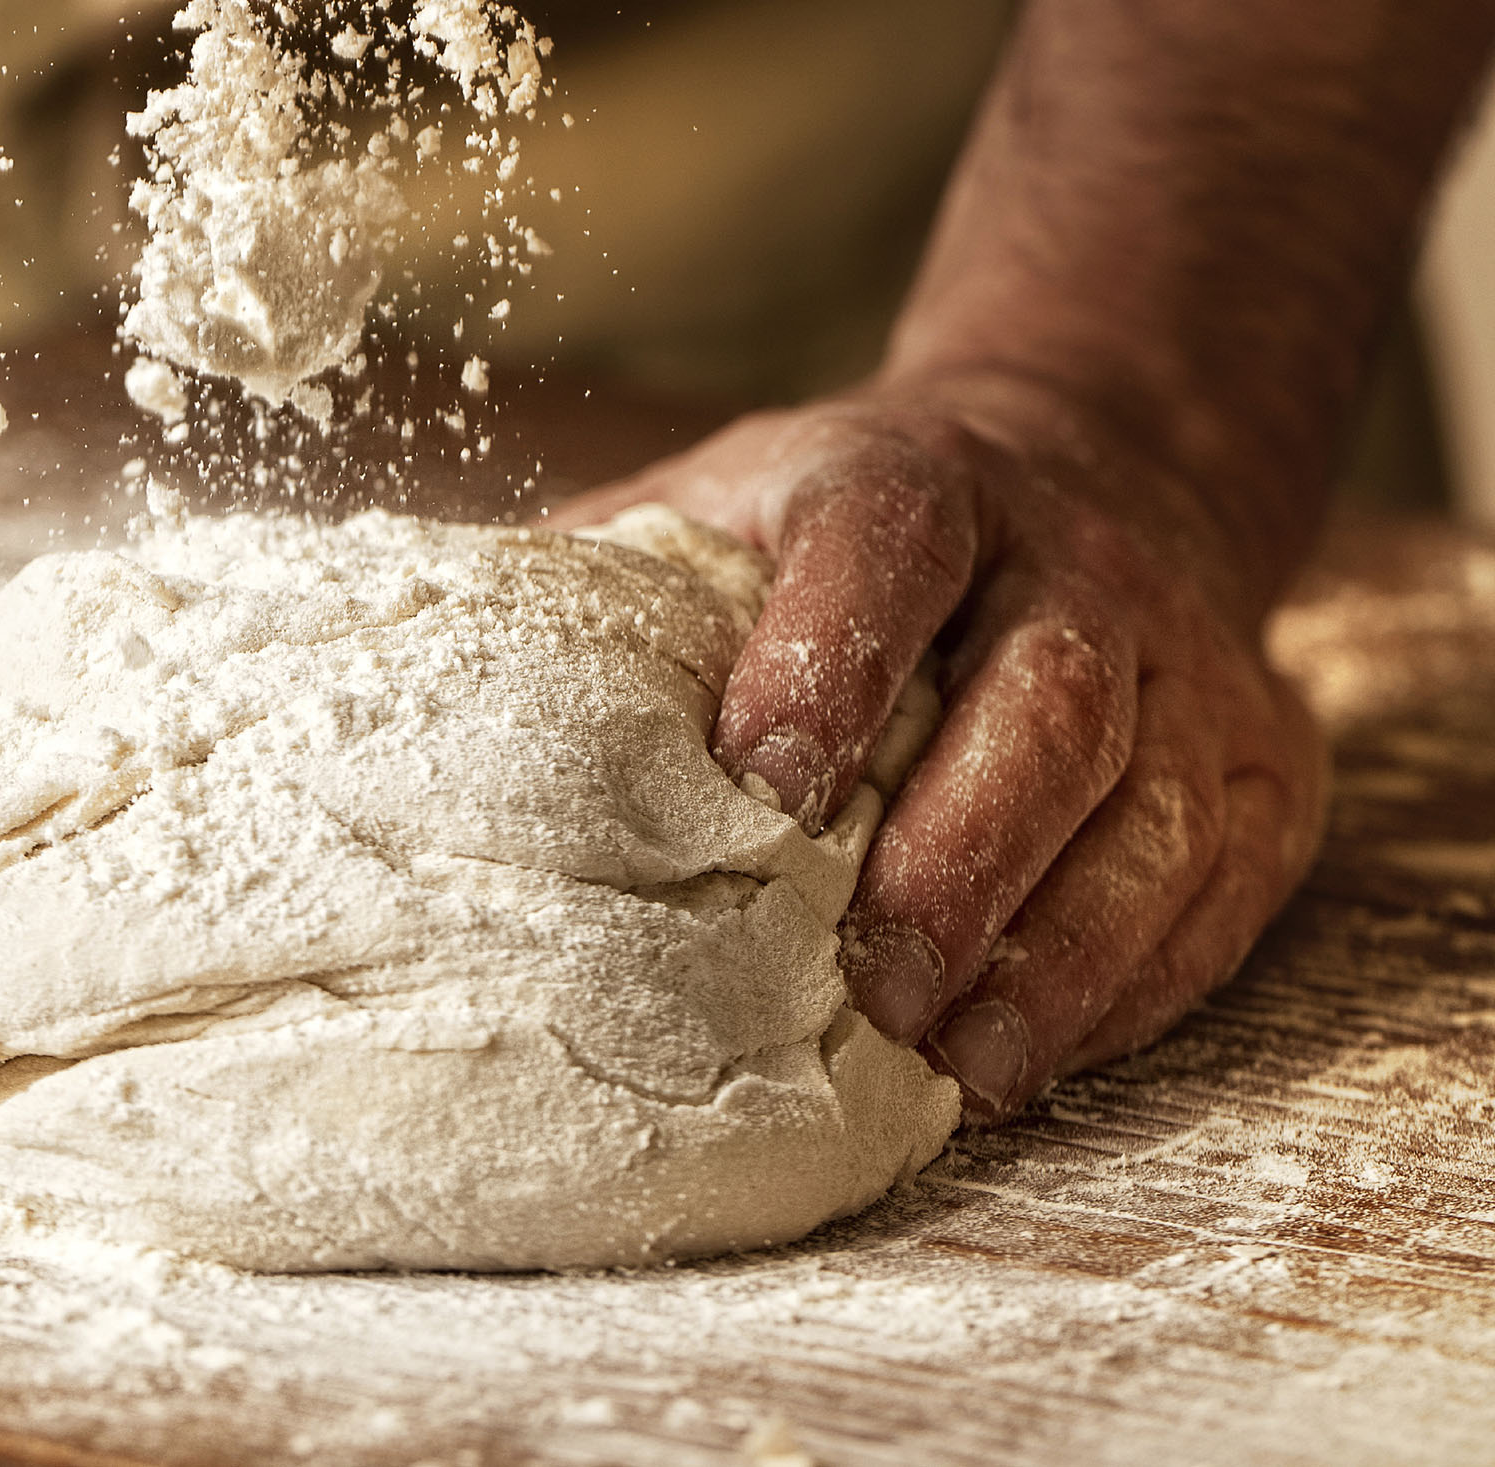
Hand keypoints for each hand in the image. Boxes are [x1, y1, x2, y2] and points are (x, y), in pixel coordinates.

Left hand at [549, 369, 1328, 1119]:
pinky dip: (1132, 980)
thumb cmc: (847, 537)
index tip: (757, 790)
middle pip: (1046, 696)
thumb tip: (426, 691)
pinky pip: (1214, 882)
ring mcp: (1183, 661)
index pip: (879, 549)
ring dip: (1061, 947)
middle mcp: (1068, 562)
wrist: (1086, 474)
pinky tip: (1037, 1053)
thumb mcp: (726, 509)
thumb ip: (606, 591)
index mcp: (912, 483)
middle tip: (870, 980)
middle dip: (960, 850)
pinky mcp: (1257, 758)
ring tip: (964, 1062)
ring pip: (1152, 806)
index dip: (825, 660)